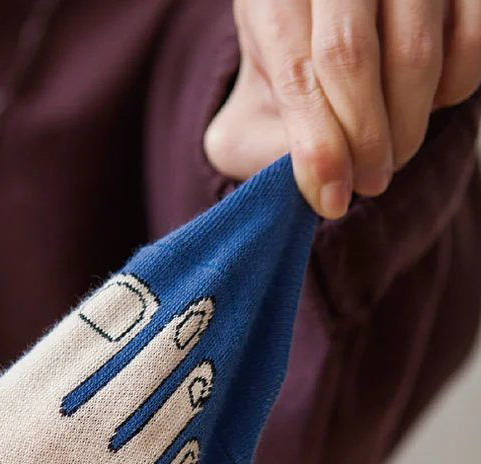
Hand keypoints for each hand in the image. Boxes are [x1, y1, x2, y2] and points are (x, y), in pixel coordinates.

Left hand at [204, 0, 480, 218]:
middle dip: (362, 141)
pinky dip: (453, 89)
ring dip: (406, 126)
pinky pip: (470, 40)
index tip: (333, 200)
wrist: (325, 19)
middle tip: (368, 183)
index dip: (318, 146)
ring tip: (390, 158)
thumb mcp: (249, 109)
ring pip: (413, 51)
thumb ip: (259, 149)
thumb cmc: (287, 71)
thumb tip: (317, 185)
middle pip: (350, 57)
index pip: (296, 74)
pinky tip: (426, 106)